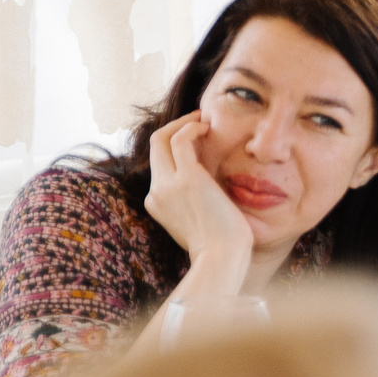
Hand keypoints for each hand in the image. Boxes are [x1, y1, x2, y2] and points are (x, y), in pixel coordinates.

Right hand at [143, 112, 253, 279]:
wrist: (222, 257)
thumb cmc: (221, 244)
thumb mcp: (199, 219)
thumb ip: (195, 201)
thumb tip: (210, 187)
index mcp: (157, 202)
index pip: (160, 164)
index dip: (176, 146)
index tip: (198, 138)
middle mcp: (156, 191)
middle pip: (154, 146)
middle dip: (175, 127)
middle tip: (199, 119)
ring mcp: (168, 185)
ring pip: (162, 138)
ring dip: (184, 123)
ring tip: (205, 119)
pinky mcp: (187, 178)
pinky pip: (181, 139)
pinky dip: (192, 127)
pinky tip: (208, 126)